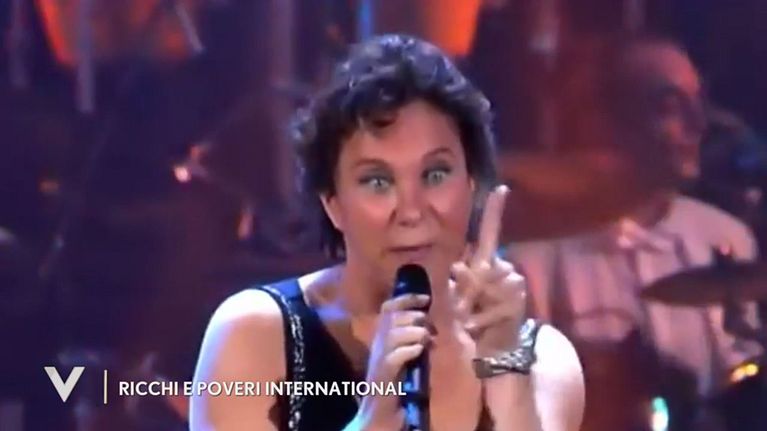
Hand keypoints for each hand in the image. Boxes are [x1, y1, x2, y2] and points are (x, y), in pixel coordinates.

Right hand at [353, 294, 430, 429]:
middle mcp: (378, 345)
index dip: (406, 298)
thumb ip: (413, 342)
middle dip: (414, 316)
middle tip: (428, 328)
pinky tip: (419, 352)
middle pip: (392, 316)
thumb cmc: (395, 388)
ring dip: (414, 332)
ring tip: (425, 340)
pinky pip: (394, 356)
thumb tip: (432, 329)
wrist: (379, 417)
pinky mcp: (383, 376)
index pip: (389, 308)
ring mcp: (379, 360)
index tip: (425, 297)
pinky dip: (409, 350)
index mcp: (383, 339)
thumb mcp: (405, 360)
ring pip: (393, 333)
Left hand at [451, 185, 526, 357]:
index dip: (495, 210)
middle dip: (467, 285)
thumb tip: (457, 265)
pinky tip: (479, 326)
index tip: (501, 187)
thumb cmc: (472, 317)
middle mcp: (503, 269)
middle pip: (483, 266)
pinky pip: (493, 306)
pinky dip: (481, 319)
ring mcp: (513, 284)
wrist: (493, 346)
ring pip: (488, 285)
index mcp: (486, 264)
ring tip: (472, 317)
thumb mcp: (456, 299)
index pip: (490, 233)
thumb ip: (457, 283)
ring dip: (473, 306)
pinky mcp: (519, 302)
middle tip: (462, 305)